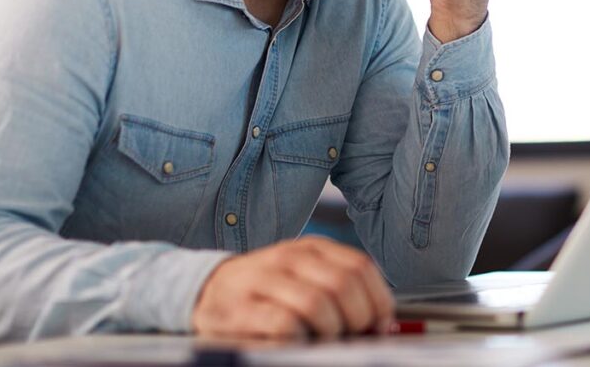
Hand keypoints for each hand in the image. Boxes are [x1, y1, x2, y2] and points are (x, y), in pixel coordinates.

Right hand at [192, 237, 393, 339]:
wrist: (207, 289)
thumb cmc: (267, 289)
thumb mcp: (306, 276)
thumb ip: (342, 289)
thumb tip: (382, 322)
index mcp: (313, 248)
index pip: (361, 267)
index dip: (378, 300)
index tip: (379, 324)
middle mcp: (290, 257)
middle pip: (344, 285)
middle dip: (357, 319)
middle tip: (351, 336)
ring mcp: (264, 279)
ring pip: (317, 304)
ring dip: (330, 330)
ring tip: (324, 339)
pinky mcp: (241, 307)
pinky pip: (283, 324)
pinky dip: (299, 339)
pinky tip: (297, 341)